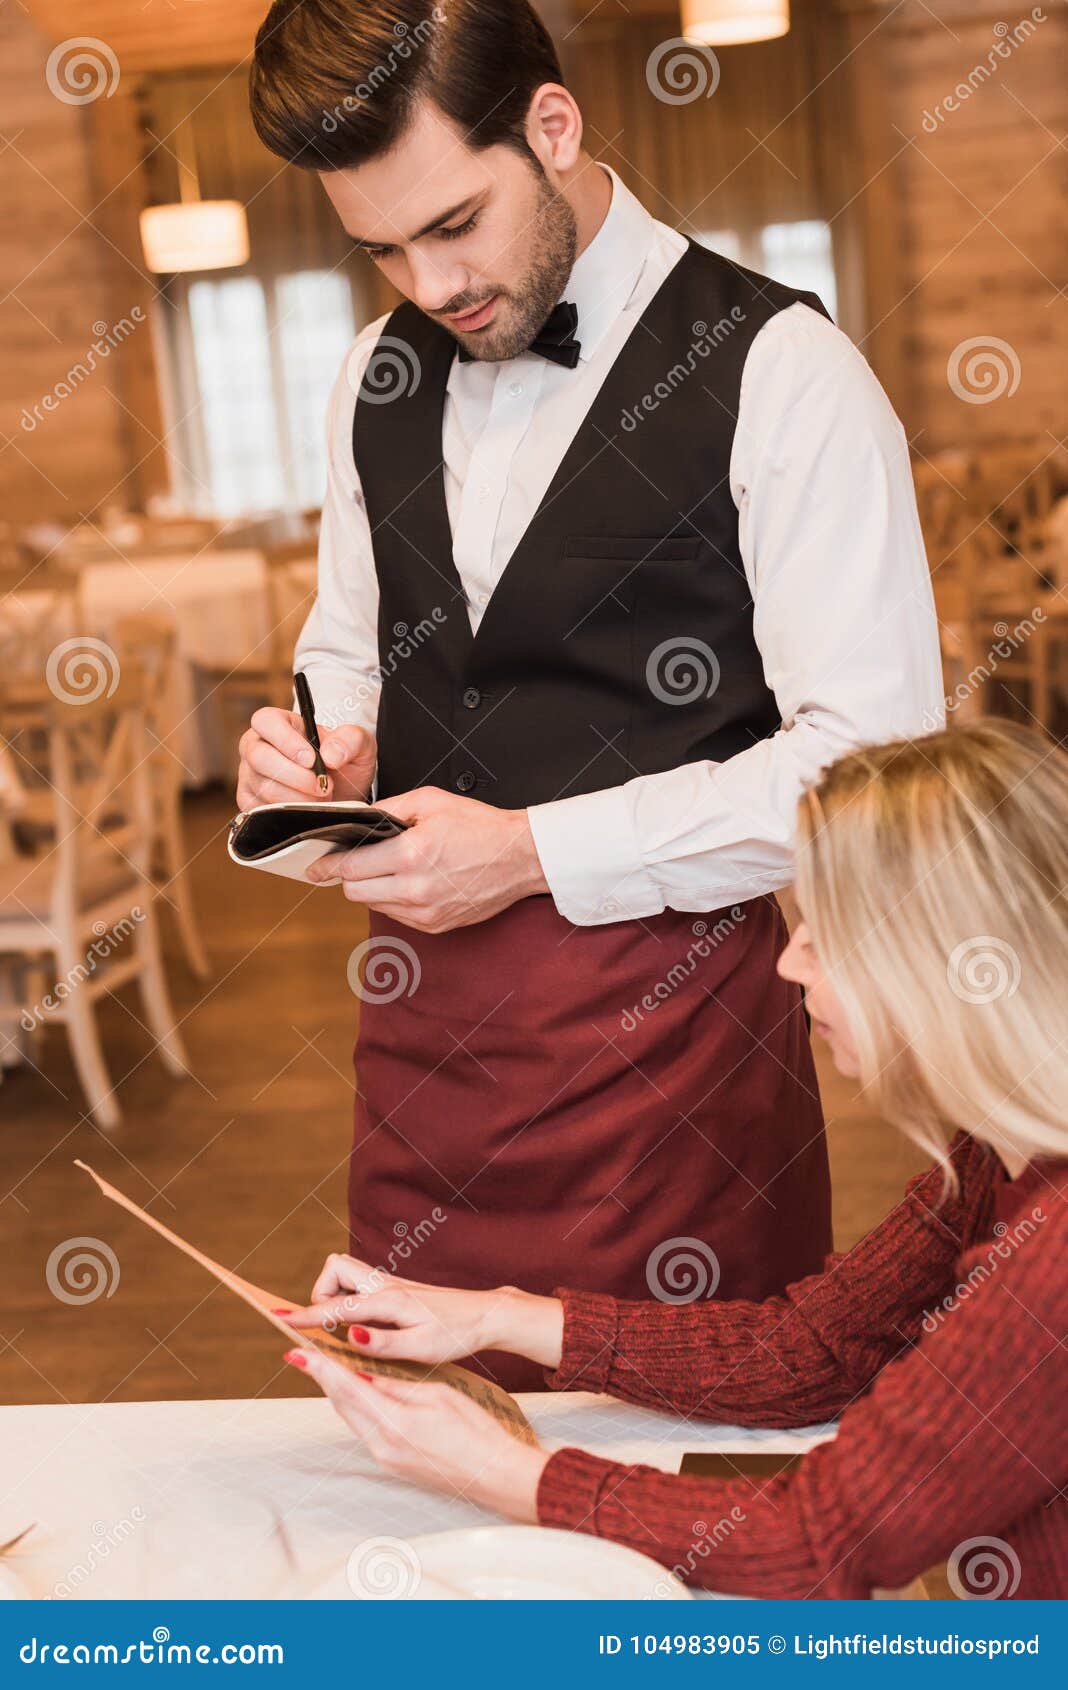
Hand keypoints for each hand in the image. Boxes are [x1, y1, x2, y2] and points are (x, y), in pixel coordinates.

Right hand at [236, 708, 376, 809]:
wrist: (343, 796)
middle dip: (295, 776)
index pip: (266, 721)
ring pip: (263, 787)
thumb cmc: (344, 763)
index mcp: (279, 724)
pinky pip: (259, 810)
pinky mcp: (249, 801)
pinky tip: (306, 811)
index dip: (286, 740)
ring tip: (321, 798)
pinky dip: (287, 814)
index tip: (312, 760)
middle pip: (258, 756)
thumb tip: (330, 755)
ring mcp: (250, 775)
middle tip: (324, 786)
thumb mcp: (359, 745)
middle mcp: (257, 746)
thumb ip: (350, 740)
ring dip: (297, 797)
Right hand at [279, 1252, 563, 1370]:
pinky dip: (349, 1299)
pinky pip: (360, 1285)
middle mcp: (386, 1286)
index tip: (278, 1319)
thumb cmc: (455, 1334)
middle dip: (321, 1293)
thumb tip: (348, 1336)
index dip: (307, 1315)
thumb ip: (382, 1343)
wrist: (485, 1316)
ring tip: (345, 1330)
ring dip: (335, 1294)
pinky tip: (362, 1326)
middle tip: (328, 1327)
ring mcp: (391, 1284)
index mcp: (389, 1301)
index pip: (337, 1306)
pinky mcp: (396, 1289)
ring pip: (347, 1273)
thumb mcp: (421, 1348)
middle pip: (336, 1269)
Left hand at [285, 1353, 549, 1520]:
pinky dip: (355, 1408)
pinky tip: (355, 1393)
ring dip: (337, 1392)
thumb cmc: (475, 1431)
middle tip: (306, 1352)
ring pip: (351, 1417)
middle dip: (323, 1377)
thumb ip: (397, 1387)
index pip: (347, 1389)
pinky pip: (364, 1429)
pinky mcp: (392, 1463)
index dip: (320, 1369)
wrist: (494, 1474)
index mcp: (394, 1423)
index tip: (297, 1351)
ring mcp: (386, 1458)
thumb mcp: (438, 1395)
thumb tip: (367, 1379)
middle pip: (342, 1405)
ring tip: (325, 1367)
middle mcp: (382, 1445)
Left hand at [303, 786, 547, 931]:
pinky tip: (410, 881)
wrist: (520, 857)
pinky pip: (397, 915)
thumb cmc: (479, 826)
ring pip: (373, 906)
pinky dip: (394, 899)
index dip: (328, 865)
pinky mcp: (435, 926)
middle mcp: (415, 889)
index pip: (349, 869)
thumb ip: (386, 808)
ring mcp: (425, 912)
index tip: (315, 865)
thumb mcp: (430, 801)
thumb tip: (352, 818)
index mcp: (410, 855)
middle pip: (354, 892)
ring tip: (390, 867)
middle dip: (349, 876)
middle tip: (354, 860)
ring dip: (371, 888)